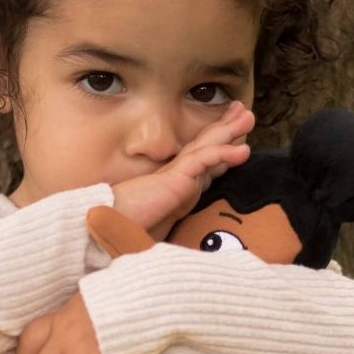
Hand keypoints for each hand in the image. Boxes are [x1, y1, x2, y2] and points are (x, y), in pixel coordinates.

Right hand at [112, 102, 254, 239]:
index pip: (200, 164)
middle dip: (225, 129)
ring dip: (228, 131)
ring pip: (206, 147)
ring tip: (248, 117)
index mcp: (172, 187)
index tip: (235, 141)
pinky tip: (242, 151)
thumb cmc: (125, 233)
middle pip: (205, 148)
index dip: (218, 149)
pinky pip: (202, 161)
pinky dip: (222, 153)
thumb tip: (183, 240)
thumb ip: (170, 226)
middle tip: (242, 113)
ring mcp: (173, 175)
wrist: (105, 231)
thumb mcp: (157, 230)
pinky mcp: (174, 180)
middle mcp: (174, 176)